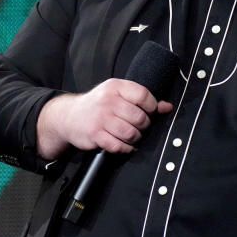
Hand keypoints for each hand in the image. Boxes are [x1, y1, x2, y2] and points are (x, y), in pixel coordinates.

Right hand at [36, 79, 172, 158]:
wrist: (69, 116)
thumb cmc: (98, 105)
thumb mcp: (117, 95)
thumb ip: (142, 100)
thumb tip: (167, 107)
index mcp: (116, 87)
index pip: (144, 96)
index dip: (151, 107)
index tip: (148, 112)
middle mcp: (108, 101)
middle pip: (140, 118)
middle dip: (143, 126)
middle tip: (138, 127)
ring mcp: (101, 118)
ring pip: (131, 133)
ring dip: (135, 138)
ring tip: (131, 136)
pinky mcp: (95, 135)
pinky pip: (119, 146)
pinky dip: (125, 148)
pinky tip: (123, 145)